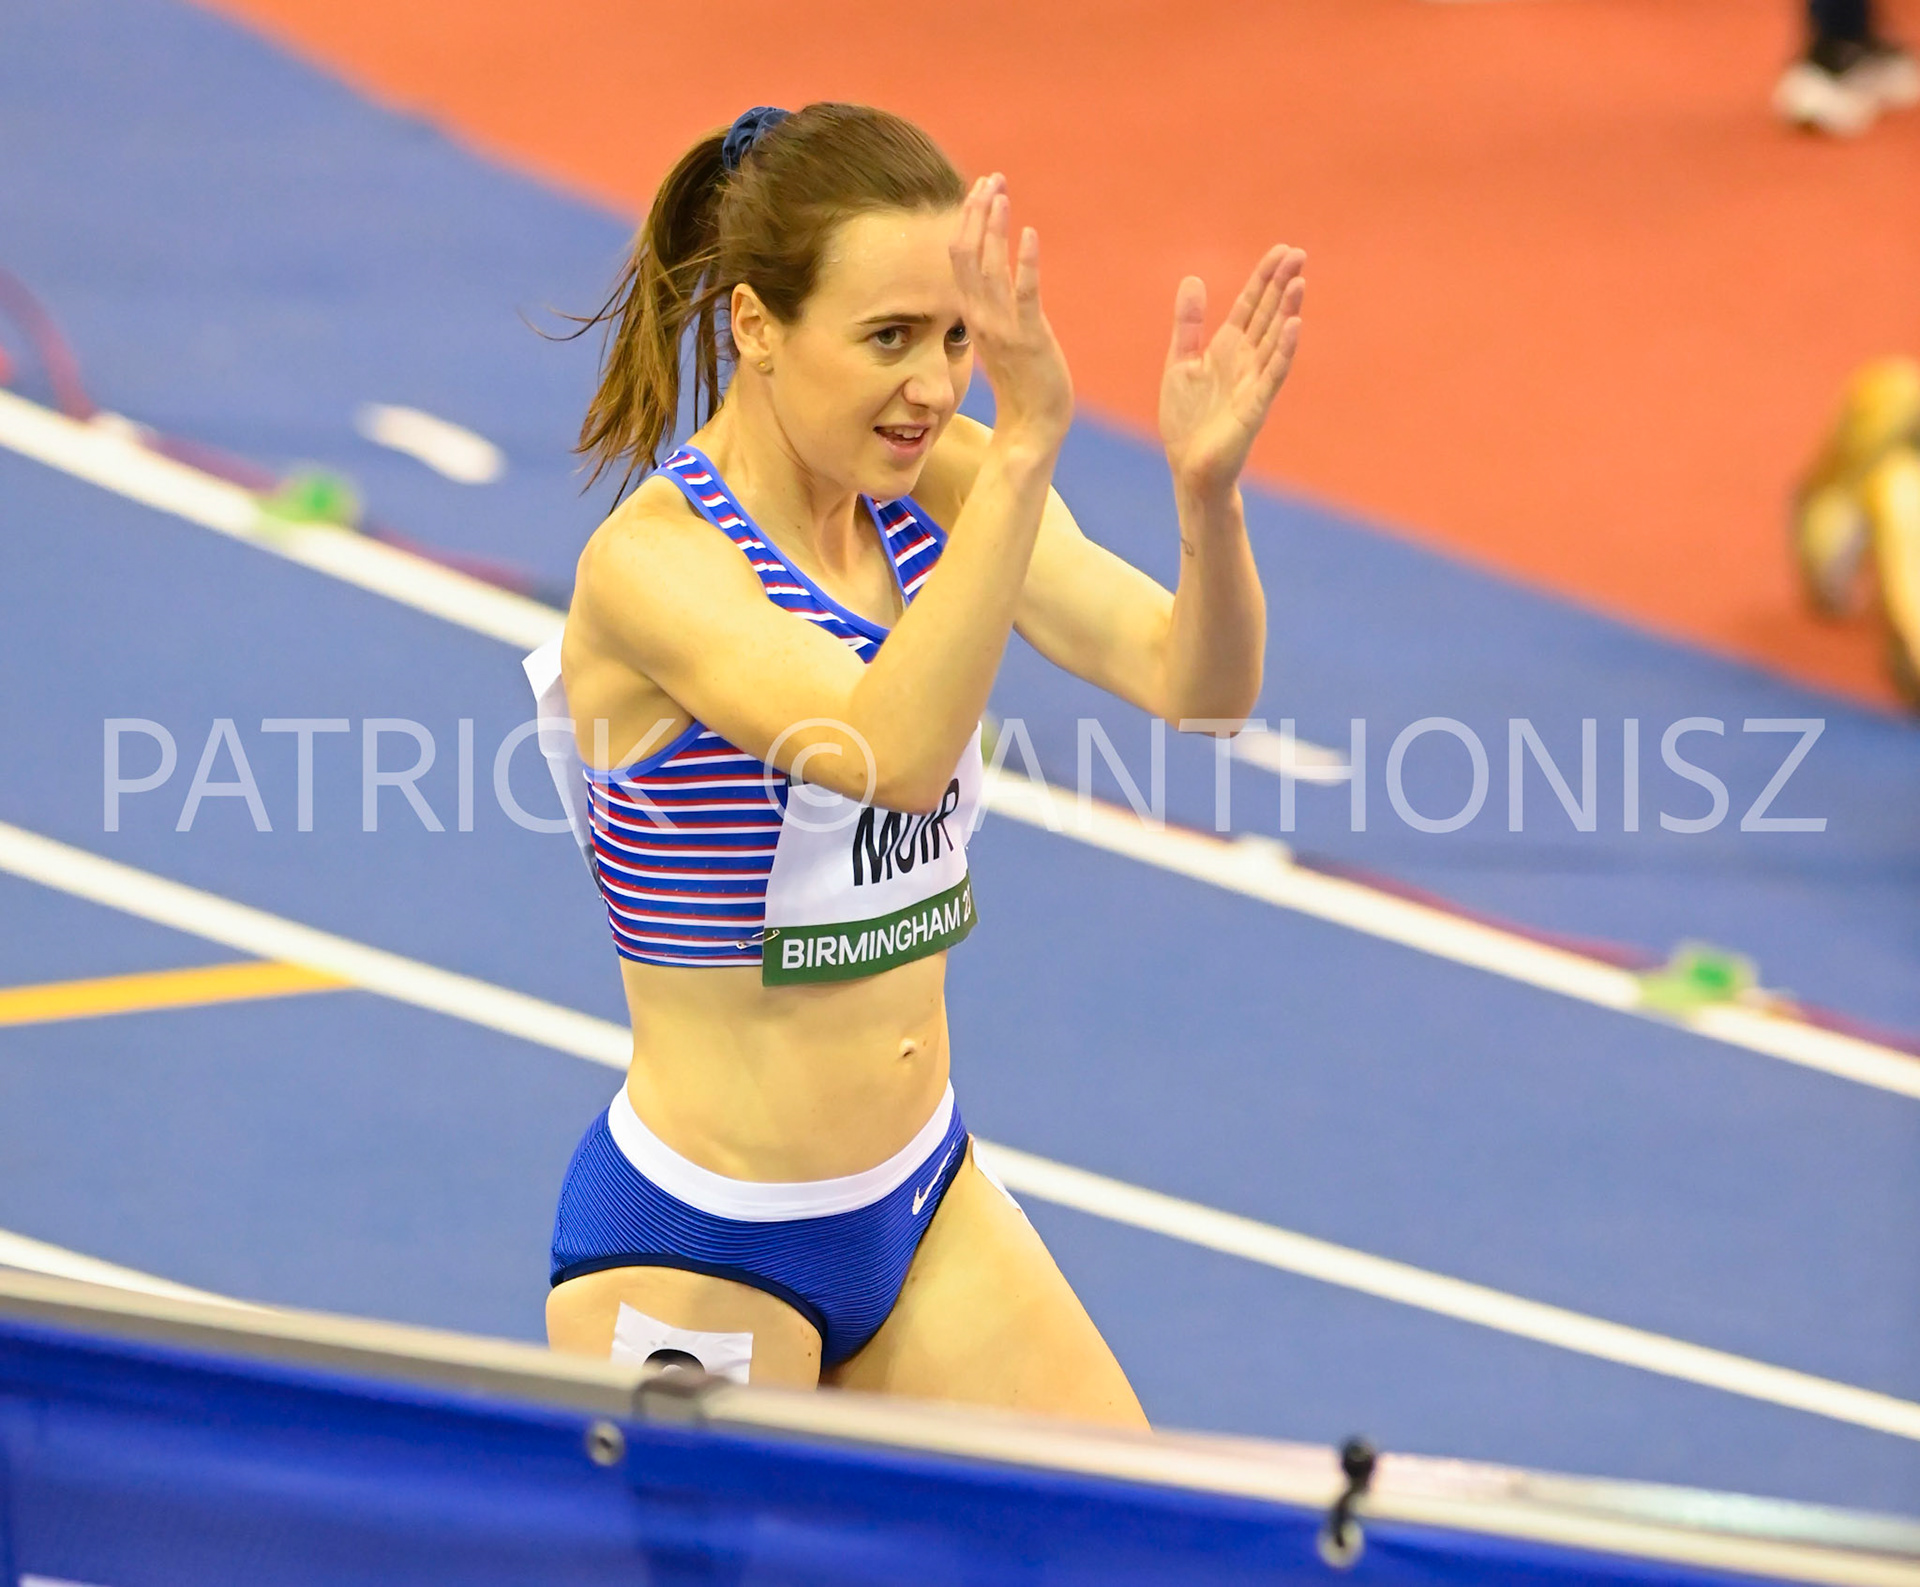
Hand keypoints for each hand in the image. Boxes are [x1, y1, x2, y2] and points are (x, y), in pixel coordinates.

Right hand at [949, 174, 1072, 453]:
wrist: (1033, 427)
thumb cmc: (1023, 385)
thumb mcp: (1001, 339)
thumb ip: (995, 309)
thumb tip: (992, 284)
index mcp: (974, 315)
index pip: (961, 259)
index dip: (967, 222)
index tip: (979, 190)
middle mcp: (982, 317)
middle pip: (967, 254)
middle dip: (977, 213)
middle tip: (990, 178)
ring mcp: (1003, 327)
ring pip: (989, 266)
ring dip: (994, 226)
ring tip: (1001, 191)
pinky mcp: (1029, 338)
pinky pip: (1024, 294)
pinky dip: (1025, 263)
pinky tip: (1030, 234)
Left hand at [1159, 246, 1305, 497]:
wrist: (1189, 467)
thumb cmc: (1186, 420)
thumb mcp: (1180, 361)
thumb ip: (1188, 323)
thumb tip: (1193, 278)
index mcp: (1227, 347)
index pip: (1251, 305)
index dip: (1265, 278)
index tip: (1282, 250)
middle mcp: (1246, 360)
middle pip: (1268, 315)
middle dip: (1283, 285)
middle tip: (1300, 253)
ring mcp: (1254, 381)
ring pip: (1276, 339)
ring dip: (1288, 311)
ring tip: (1300, 282)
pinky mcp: (1255, 406)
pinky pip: (1273, 374)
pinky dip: (1285, 350)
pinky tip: (1295, 326)